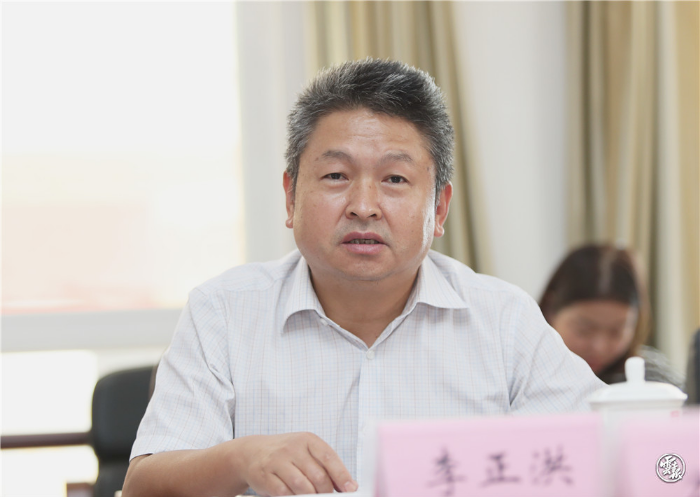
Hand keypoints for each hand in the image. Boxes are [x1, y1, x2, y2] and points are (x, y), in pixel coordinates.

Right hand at [235, 432, 357, 495]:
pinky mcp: (265, 475)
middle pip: (317, 475)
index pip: (329, 457)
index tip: (351, 489)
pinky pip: (284, 493)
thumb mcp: (306, 452)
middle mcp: (292, 447)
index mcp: (307, 440)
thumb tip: (349, 485)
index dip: (342, 475)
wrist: (252, 452)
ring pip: (302, 486)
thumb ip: (326, 466)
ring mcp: (277, 460)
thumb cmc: (287, 454)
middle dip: (326, 491)